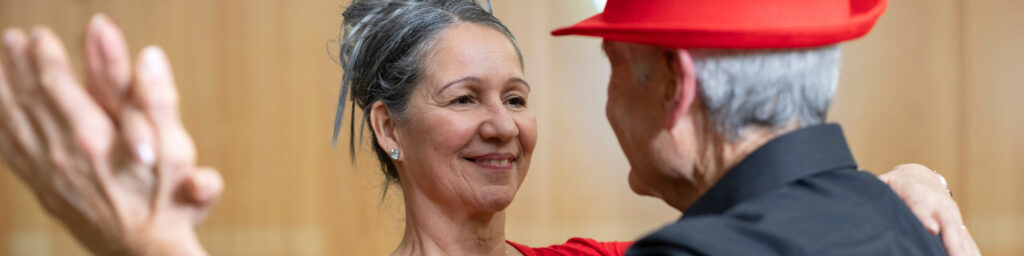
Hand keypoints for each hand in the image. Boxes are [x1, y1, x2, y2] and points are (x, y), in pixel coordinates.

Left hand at [0, 14, 221, 254]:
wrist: (148, 254)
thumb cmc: (170, 202)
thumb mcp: (176, 148)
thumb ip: (160, 100)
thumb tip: (151, 55)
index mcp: (94, 139)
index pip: (58, 86)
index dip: (46, 57)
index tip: (40, 35)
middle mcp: (63, 156)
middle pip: (30, 100)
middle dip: (19, 67)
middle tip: (10, 39)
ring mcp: (49, 177)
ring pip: (15, 125)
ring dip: (4, 91)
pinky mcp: (47, 193)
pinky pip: (13, 154)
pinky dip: (1, 128)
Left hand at [880, 163, 980, 255]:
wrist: (922, 178)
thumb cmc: (897, 185)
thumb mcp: (883, 184)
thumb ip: (872, 191)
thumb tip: (849, 188)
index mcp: (918, 193)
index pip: (921, 205)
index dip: (925, 216)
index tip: (930, 229)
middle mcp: (940, 205)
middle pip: (949, 226)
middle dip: (952, 242)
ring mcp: (953, 217)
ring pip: (962, 237)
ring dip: (964, 252)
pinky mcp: (960, 227)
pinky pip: (968, 243)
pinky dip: (971, 253)